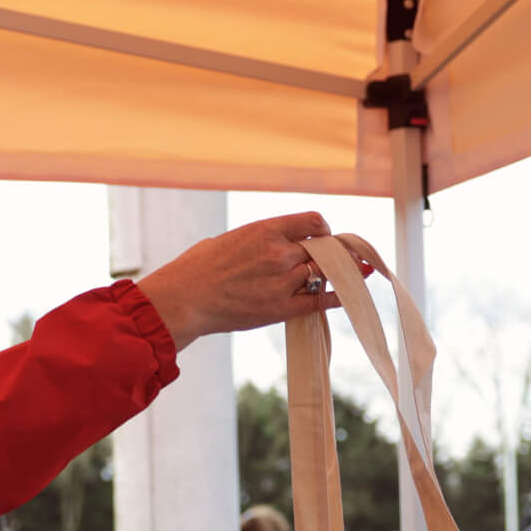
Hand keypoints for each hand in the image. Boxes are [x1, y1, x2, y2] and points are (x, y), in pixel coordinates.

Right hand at [134, 213, 339, 348]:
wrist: (184, 298)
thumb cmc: (199, 267)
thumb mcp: (232, 238)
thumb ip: (261, 239)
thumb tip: (279, 243)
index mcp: (267, 229)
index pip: (314, 222)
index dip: (324, 231)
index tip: (324, 238)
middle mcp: (280, 253)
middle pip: (325, 250)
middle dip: (333, 255)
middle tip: (340, 261)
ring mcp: (282, 281)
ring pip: (324, 274)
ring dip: (333, 276)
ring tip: (344, 277)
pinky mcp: (281, 308)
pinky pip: (321, 300)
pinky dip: (337, 297)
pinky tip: (347, 295)